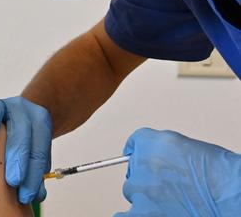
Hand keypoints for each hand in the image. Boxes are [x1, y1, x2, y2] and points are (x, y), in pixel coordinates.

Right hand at [0, 92, 51, 203]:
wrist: (19, 117)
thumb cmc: (26, 143)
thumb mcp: (36, 155)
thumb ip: (36, 173)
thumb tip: (36, 195)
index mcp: (39, 120)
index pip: (39, 147)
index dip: (34, 172)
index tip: (27, 195)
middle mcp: (20, 108)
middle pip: (20, 129)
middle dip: (17, 156)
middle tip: (13, 180)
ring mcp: (0, 104)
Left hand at [115, 128, 240, 216]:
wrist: (230, 196)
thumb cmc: (219, 176)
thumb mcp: (189, 148)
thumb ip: (166, 150)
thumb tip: (159, 159)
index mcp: (153, 143)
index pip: (135, 144)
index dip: (142, 155)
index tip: (141, 160)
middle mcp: (142, 163)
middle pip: (134, 171)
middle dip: (148, 178)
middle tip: (169, 187)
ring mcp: (141, 189)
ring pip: (132, 192)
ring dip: (145, 197)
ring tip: (169, 203)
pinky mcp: (142, 213)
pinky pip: (122, 216)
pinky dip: (130, 215)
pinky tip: (142, 214)